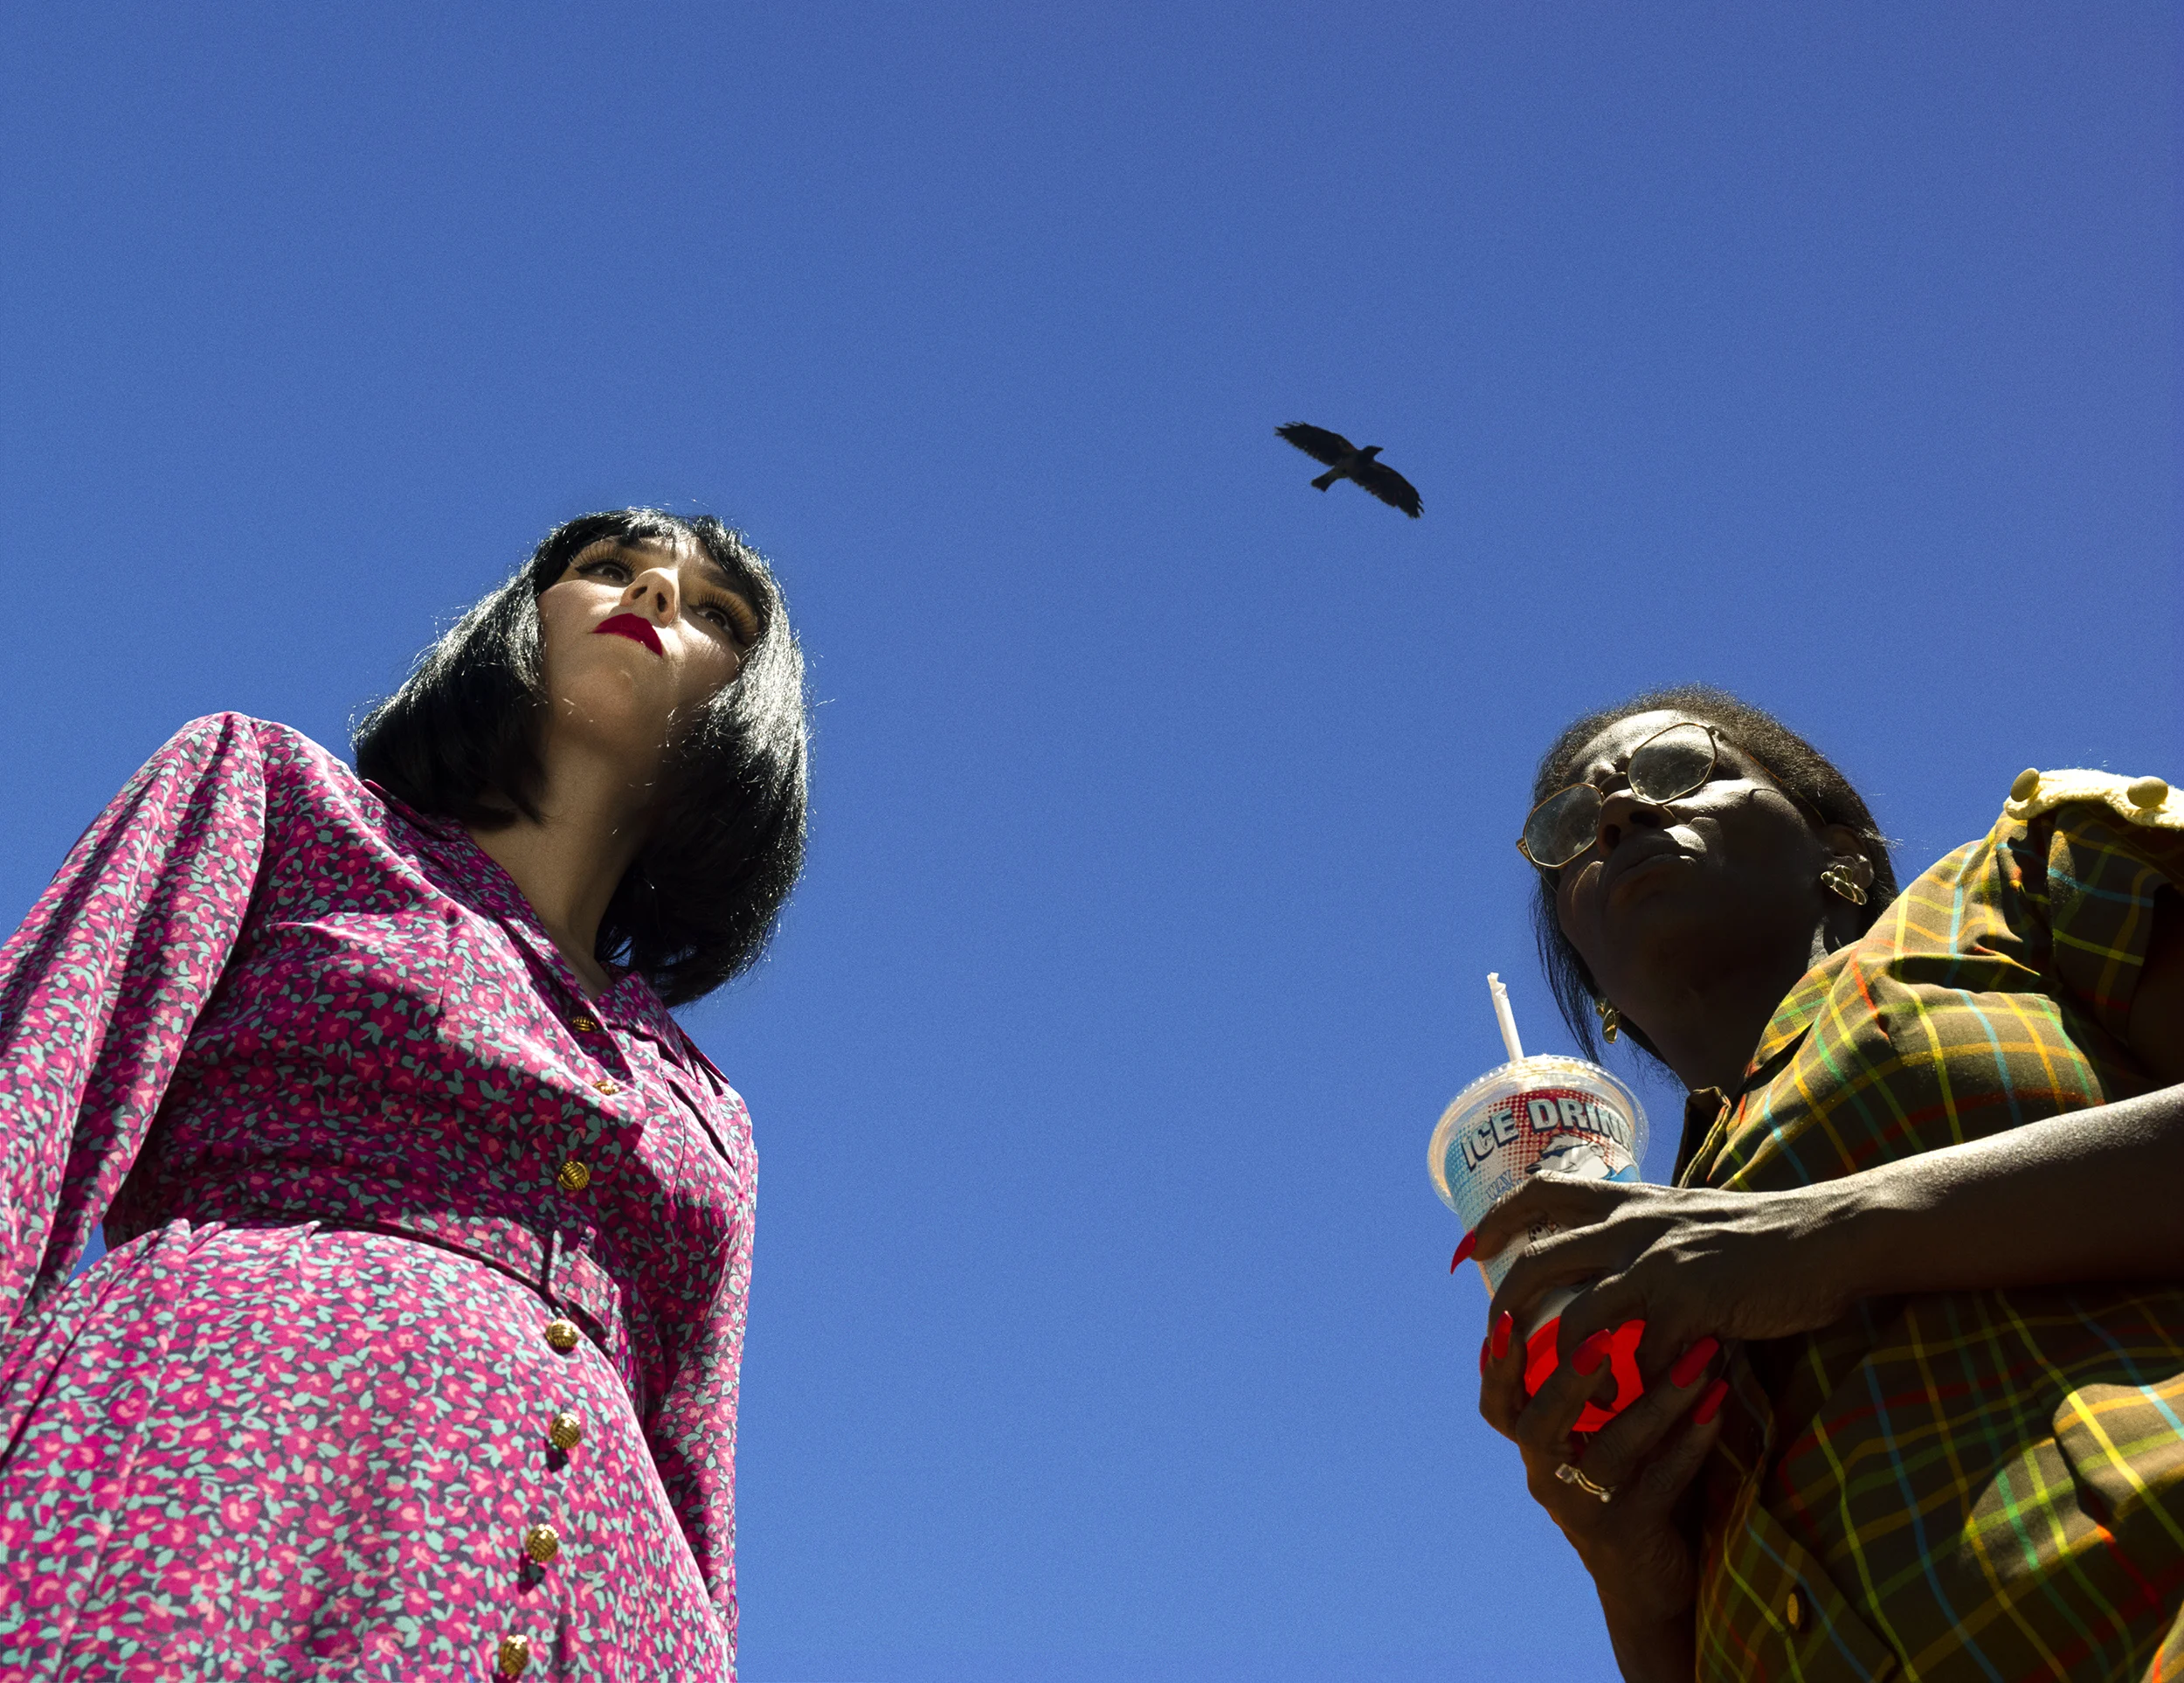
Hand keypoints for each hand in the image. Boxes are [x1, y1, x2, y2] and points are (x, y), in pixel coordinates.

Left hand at [1474, 1173, 1862, 1384]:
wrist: (1827, 1236)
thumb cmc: (1763, 1234)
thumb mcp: (1689, 1214)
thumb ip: (1645, 1228)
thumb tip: (1609, 1244)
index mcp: (1628, 1201)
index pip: (1540, 1193)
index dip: (1497, 1220)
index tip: (1469, 1250)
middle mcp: (1633, 1225)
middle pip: (1539, 1260)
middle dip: (1505, 1304)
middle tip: (1491, 1342)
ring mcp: (1659, 1263)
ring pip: (1576, 1314)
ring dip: (1556, 1359)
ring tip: (1552, 1389)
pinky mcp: (1691, 1304)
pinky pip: (1638, 1354)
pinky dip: (1624, 1385)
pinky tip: (1619, 1408)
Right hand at [1477, 1302, 1729, 1627]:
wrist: (1652, 1589)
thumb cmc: (1628, 1491)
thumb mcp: (1599, 1442)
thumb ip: (1595, 1393)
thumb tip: (1611, 1302)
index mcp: (1536, 1452)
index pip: (1498, 1405)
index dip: (1497, 1365)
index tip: (1506, 1316)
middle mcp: (1548, 1479)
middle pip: (1540, 1425)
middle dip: (1567, 1377)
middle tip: (1600, 1333)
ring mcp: (1587, 1510)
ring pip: (1612, 1450)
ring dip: (1656, 1399)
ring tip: (1699, 1358)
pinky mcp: (1631, 1534)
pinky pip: (1661, 1483)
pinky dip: (1691, 1442)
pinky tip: (1718, 1406)